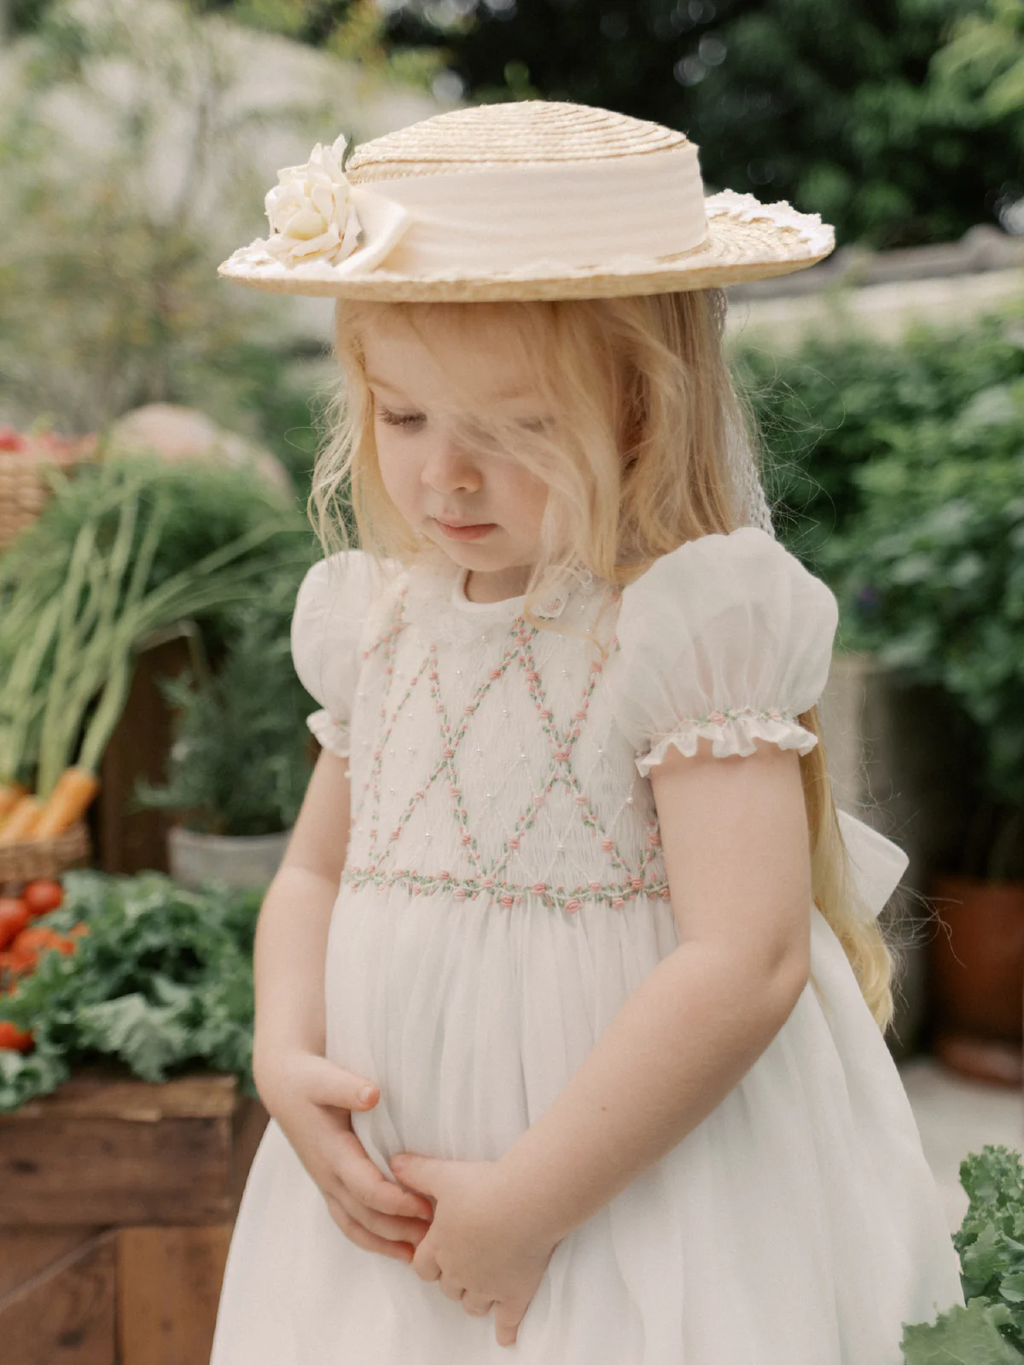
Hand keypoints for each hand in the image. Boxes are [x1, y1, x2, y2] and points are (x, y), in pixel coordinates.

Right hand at [255, 1049, 433, 1264]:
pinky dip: (373, 1240)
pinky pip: (350, 1223)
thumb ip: (347, 1086)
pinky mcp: (332, 1186)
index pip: (366, 1188)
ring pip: (356, 1226)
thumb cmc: (308, 1081)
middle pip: (365, 1215)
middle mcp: (328, 1175)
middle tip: (437, 1234)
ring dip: (388, 1242)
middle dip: (400, 1228)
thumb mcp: (324, 1078)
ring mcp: (328, 1184)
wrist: (283, 1087)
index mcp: (331, 1152)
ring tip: (421, 1253)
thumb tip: (373, 1094)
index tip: (426, 1203)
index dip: (396, 1200)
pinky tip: (399, 1249)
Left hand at [390, 1154, 559, 1347]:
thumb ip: (417, 1171)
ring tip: (481, 1290)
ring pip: (472, 1304)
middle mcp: (460, 1272)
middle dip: (451, 1278)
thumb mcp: (444, 1173)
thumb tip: (394, 1163)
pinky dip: (505, 1331)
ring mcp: (488, 1286)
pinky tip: (505, 1338)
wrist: (526, 1201)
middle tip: (462, 1265)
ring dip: (474, 1298)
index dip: (428, 1260)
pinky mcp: (515, 1294)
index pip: (422, 1266)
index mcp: (440, 1246)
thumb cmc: (485, 1185)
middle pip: (447, 1287)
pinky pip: (507, 1321)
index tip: (435, 1255)